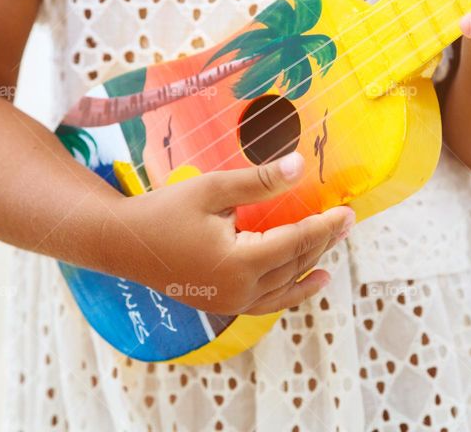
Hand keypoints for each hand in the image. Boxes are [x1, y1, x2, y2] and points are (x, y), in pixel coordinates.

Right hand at [101, 152, 354, 315]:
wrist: (121, 244)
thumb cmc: (164, 211)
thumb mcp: (213, 188)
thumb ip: (259, 181)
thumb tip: (300, 166)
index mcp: (239, 262)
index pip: (295, 243)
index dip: (325, 227)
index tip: (348, 212)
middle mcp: (239, 289)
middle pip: (294, 264)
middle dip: (323, 241)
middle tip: (347, 221)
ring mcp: (230, 301)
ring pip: (284, 285)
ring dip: (311, 266)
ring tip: (334, 251)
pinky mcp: (222, 303)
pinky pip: (268, 301)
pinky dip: (292, 291)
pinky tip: (311, 281)